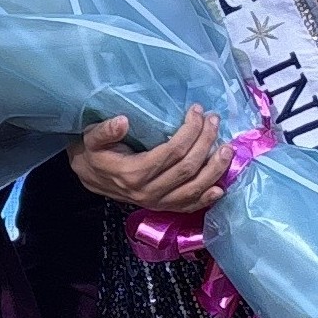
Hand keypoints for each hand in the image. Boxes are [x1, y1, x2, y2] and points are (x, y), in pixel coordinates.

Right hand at [68, 107, 230, 213]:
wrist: (89, 176)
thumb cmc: (94, 153)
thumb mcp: (92, 137)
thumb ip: (106, 131)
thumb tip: (122, 121)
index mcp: (133, 173)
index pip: (172, 151)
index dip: (190, 131)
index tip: (197, 111)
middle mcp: (148, 191)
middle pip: (188, 168)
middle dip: (206, 142)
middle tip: (214, 121)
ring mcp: (156, 202)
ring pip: (193, 189)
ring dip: (214, 169)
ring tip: (227, 148)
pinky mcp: (162, 207)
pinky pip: (188, 206)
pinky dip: (206, 198)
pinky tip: (220, 187)